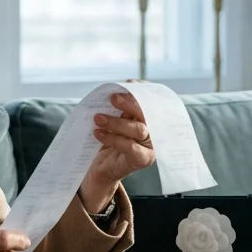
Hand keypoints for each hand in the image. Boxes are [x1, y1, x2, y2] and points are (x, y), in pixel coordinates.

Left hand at [79, 88, 156, 213]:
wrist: (101, 168)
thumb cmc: (107, 141)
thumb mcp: (113, 120)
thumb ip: (118, 108)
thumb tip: (115, 91)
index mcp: (148, 119)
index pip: (149, 102)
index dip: (141, 92)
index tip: (128, 84)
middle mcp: (154, 131)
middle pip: (146, 114)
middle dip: (129, 103)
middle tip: (112, 98)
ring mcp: (151, 146)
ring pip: (138, 129)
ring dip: (116, 122)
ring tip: (97, 118)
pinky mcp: (143, 159)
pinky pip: (129, 146)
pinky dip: (112, 138)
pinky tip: (98, 133)